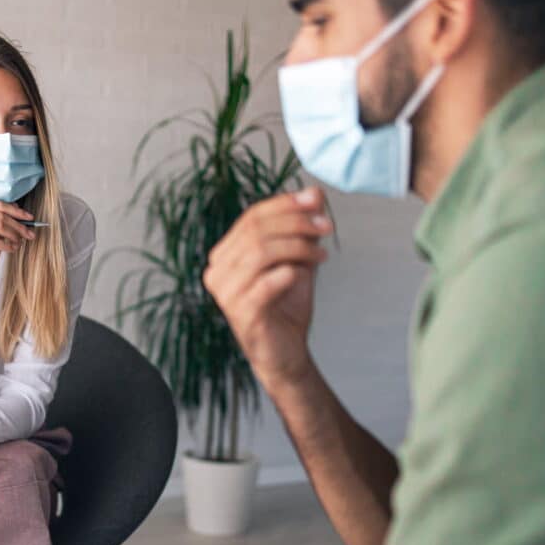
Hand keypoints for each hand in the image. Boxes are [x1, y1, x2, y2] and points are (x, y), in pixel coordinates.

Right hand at [203, 187, 332, 385]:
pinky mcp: (241, 314)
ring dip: (298, 246)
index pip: (252, 216)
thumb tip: (315, 191)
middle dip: (297, 223)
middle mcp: (217, 271)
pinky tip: (304, 273)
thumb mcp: (297, 259)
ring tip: (322, 253)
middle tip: (326, 227)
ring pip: (261, 252)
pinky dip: (289, 273)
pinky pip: (266, 283)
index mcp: (225, 254)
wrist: (286, 352)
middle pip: (256, 231)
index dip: (285, 204)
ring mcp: (226, 293)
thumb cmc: (286, 306)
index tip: (317, 200)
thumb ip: (302, 227)